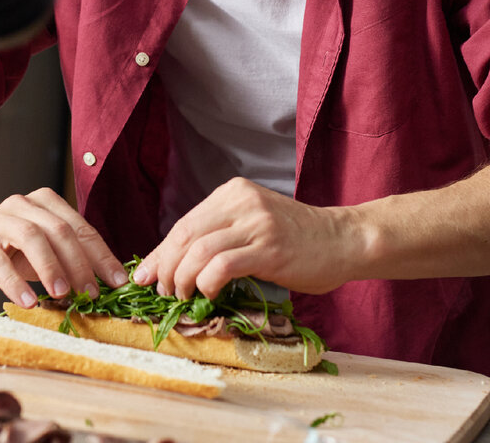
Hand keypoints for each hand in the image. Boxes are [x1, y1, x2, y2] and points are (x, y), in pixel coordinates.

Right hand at [0, 187, 128, 307]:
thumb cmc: (10, 247)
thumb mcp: (43, 250)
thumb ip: (68, 261)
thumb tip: (104, 286)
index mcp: (47, 204)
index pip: (80, 228)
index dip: (102, 255)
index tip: (118, 281)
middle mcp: (24, 205)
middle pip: (60, 230)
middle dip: (80, 263)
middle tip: (91, 293)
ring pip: (31, 237)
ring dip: (51, 267)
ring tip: (62, 295)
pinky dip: (15, 283)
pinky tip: (28, 302)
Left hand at [133, 177, 360, 299]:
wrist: (344, 240)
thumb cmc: (297, 239)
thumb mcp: (253, 225)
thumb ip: (219, 236)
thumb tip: (173, 264)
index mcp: (232, 192)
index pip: (183, 224)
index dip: (160, 253)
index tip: (145, 275)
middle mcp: (241, 201)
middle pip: (185, 236)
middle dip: (166, 269)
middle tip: (161, 292)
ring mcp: (256, 223)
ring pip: (199, 252)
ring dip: (183, 281)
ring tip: (183, 297)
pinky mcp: (270, 249)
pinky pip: (222, 266)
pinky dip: (207, 283)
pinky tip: (210, 294)